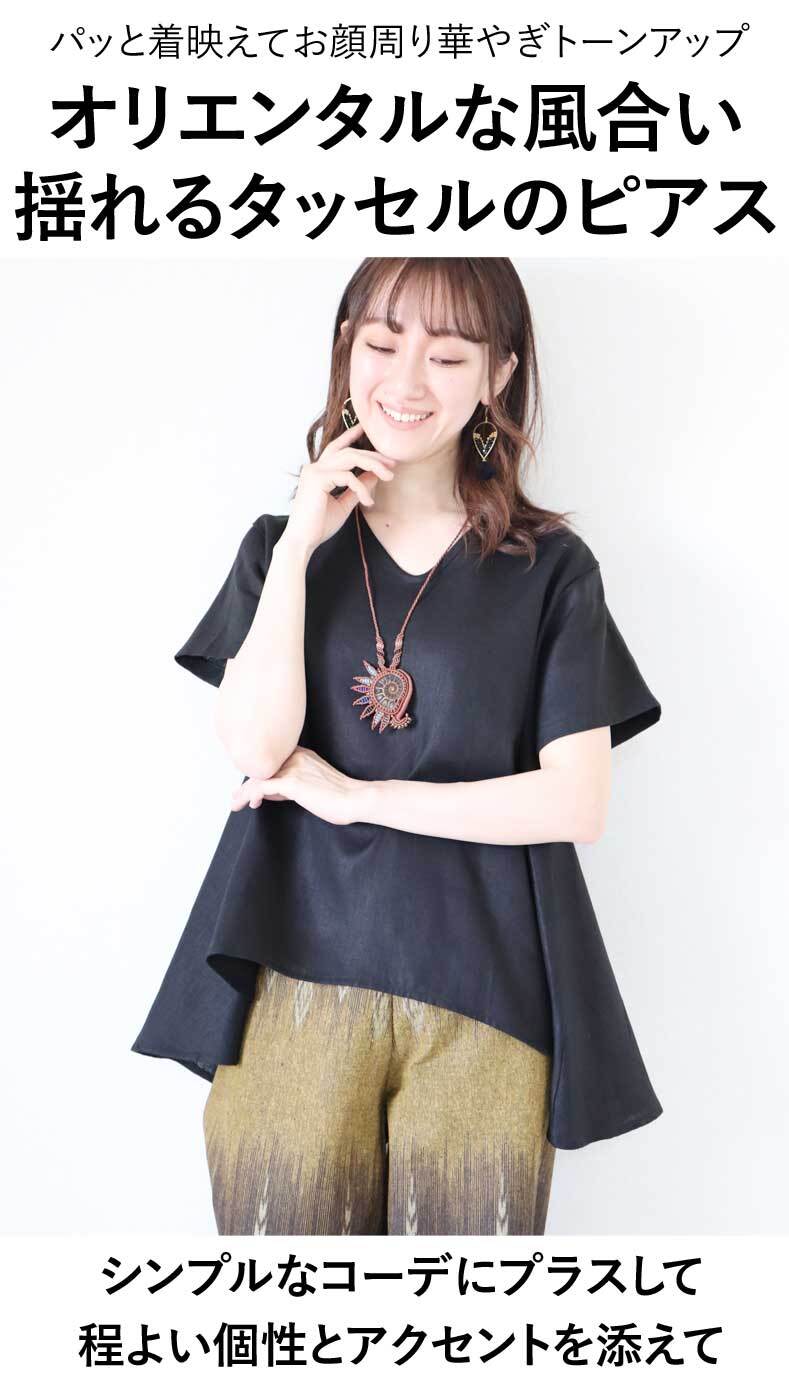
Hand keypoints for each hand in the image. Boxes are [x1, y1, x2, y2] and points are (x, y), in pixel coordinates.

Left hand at [230, 746, 369, 826]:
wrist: (355, 799)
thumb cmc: (340, 796)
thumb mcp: (312, 786)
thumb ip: (291, 785)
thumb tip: (268, 792)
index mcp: (302, 754)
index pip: (272, 762)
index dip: (259, 775)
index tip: (250, 791)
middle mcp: (295, 757)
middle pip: (262, 768)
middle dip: (248, 783)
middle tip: (237, 798)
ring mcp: (293, 768)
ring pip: (258, 777)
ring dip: (244, 792)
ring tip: (235, 804)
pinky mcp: (292, 782)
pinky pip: (261, 787)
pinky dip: (249, 795)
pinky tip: (246, 804)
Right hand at [284, 421, 395, 557]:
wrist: (302, 541)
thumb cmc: (319, 525)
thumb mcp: (344, 503)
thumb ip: (358, 488)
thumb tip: (374, 475)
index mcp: (319, 471)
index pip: (337, 448)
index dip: (351, 435)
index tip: (365, 428)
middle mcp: (315, 467)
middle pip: (349, 451)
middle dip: (373, 455)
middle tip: (392, 463)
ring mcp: (315, 471)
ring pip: (350, 457)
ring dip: (373, 464)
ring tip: (389, 475)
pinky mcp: (317, 479)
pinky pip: (348, 476)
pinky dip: (362, 488)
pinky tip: (369, 502)